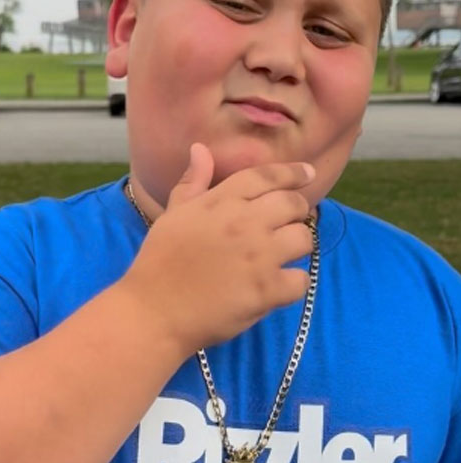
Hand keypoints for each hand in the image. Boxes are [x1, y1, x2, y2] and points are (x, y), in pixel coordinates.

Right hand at [121, 142, 314, 356]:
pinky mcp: (267, 291)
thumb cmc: (158, 263)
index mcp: (221, 202)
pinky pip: (300, 281)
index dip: (293, 173)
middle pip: (293, 204)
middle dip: (296, 211)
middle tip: (287, 223)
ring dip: (297, 246)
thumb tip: (201, 149)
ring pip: (303, 239)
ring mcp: (259, 257)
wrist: (154, 312)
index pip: (267, 177)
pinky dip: (293, 284)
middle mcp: (244, 223)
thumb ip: (192, 183)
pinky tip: (278, 286)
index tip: (308, 173)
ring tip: (283, 255)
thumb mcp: (171, 216)